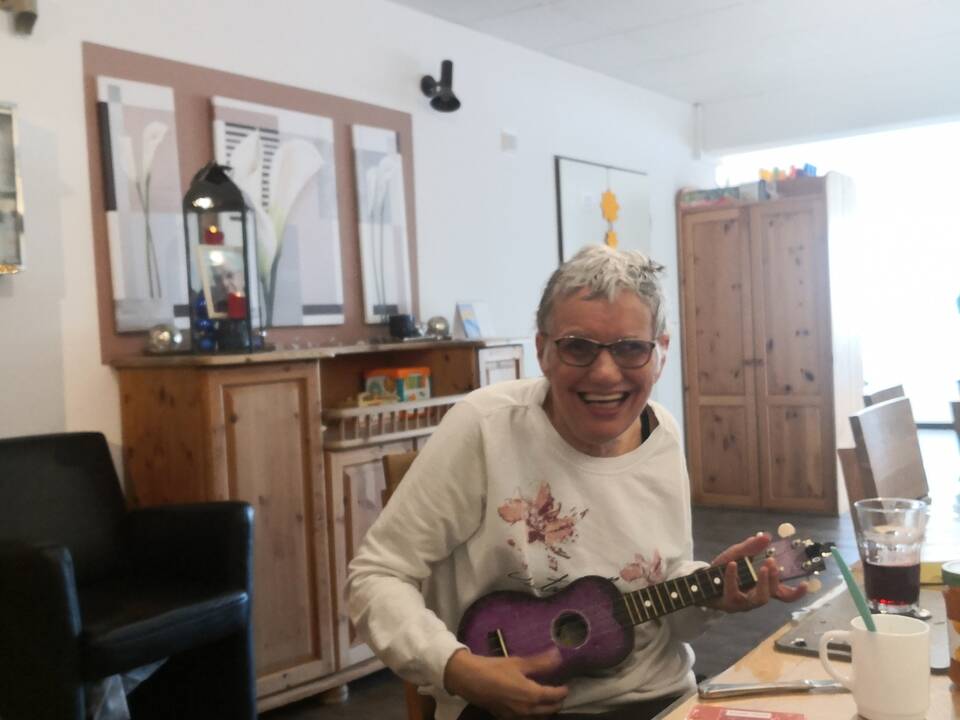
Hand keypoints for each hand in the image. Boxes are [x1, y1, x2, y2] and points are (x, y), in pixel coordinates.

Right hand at [443, 647, 567, 718]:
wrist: (469, 680)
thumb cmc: (495, 668)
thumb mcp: (518, 663)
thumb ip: (540, 662)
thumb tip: (558, 656)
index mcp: (532, 695)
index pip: (554, 697)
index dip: (562, 691)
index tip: (566, 686)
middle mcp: (527, 710)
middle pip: (549, 711)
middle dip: (556, 703)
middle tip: (559, 694)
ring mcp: (516, 717)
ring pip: (538, 718)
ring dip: (545, 712)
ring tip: (547, 702)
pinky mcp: (505, 718)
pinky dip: (532, 715)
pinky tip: (529, 707)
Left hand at [707, 533, 807, 612]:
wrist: (699, 583)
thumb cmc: (721, 571)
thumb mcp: (735, 555)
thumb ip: (750, 547)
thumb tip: (766, 536)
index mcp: (760, 587)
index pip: (783, 594)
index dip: (796, 593)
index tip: (806, 584)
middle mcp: (754, 597)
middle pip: (772, 594)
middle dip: (775, 579)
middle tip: (772, 563)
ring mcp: (743, 603)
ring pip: (759, 599)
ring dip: (763, 583)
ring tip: (761, 567)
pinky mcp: (728, 604)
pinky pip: (733, 592)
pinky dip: (733, 577)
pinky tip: (732, 564)